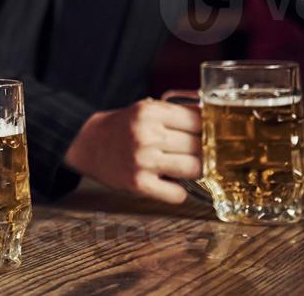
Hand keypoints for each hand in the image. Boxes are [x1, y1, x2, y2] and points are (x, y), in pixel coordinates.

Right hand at [62, 94, 201, 203]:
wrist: (88, 144)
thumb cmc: (124, 127)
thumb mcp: (146, 109)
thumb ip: (177, 112)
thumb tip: (215, 116)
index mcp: (149, 112)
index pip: (198, 120)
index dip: (207, 129)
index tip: (209, 133)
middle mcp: (146, 135)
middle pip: (198, 146)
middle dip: (201, 150)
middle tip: (194, 151)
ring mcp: (142, 161)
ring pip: (194, 169)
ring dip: (193, 170)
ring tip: (183, 165)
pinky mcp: (138, 184)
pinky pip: (178, 194)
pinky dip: (179, 191)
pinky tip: (169, 181)